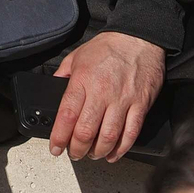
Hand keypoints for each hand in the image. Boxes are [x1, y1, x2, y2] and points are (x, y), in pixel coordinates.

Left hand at [49, 31, 165, 162]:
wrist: (139, 38)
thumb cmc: (108, 47)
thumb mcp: (76, 56)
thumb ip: (63, 75)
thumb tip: (52, 89)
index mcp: (83, 80)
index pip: (66, 115)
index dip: (59, 137)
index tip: (55, 148)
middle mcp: (102, 92)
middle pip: (86, 131)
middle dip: (77, 149)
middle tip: (73, 153)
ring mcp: (123, 100)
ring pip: (108, 137)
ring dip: (97, 152)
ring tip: (91, 154)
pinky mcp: (140, 105)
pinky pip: (130, 133)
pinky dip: (121, 149)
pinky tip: (112, 154)